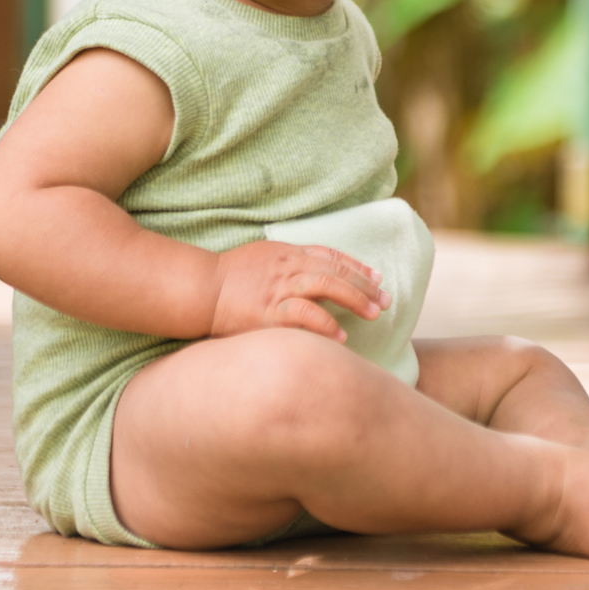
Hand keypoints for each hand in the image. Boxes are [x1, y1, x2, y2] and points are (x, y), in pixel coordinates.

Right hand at [209, 242, 390, 341]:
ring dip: (354, 299)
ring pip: (326, 287)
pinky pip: (304, 316)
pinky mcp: (269, 313)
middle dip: (364, 285)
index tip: (377, 278)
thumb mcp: (264, 256)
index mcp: (287, 253)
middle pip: (335, 271)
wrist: (202, 290)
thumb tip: (317, 271)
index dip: (357, 267)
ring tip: (375, 313)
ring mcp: (279, 289)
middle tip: (386, 299)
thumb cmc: (230, 276)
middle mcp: (288, 268)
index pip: (331, 256)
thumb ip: (290, 261)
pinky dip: (326, 325)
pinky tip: (342, 337)